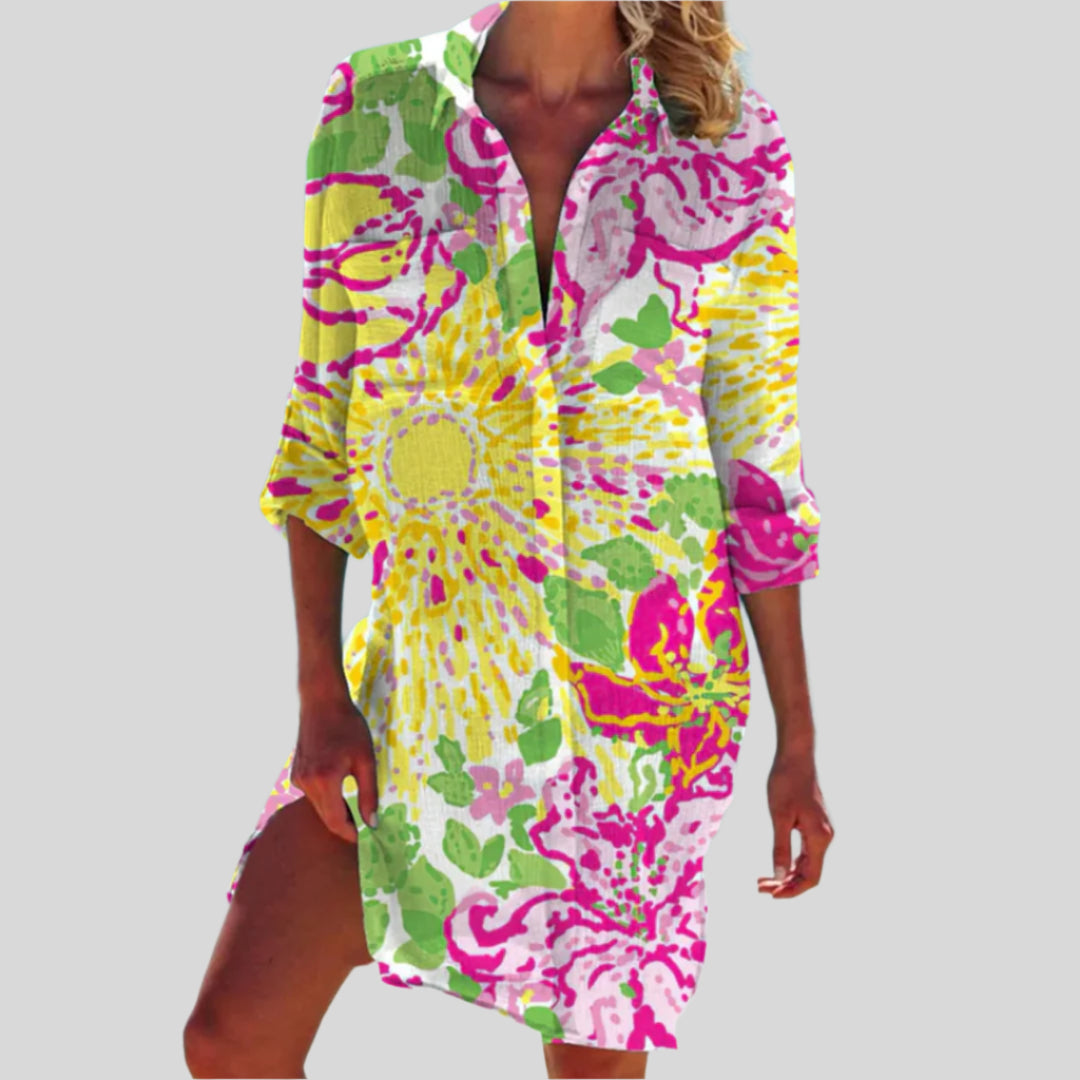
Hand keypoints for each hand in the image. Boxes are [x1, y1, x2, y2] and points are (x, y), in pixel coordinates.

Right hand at [290, 693, 379, 843]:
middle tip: (364, 826)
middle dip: (344, 824)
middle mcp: (306, 782)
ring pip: (318, 806)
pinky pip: (312, 794)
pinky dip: (326, 797)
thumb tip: (372, 822)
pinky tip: (339, 786)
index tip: (363, 839)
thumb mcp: (366, 760)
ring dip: (335, 810)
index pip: (335, 821)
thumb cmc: (348, 727)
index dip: (349, 833)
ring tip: (354, 807)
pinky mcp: (296, 772)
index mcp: (325, 780)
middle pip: (325, 816)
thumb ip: (369, 793)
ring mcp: (298, 777)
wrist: (322, 702)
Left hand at [757, 748, 833, 898]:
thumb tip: (779, 877)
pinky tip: (775, 865)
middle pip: (808, 873)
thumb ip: (780, 848)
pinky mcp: (813, 825)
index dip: (793, 890)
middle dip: (786, 884)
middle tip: (760, 887)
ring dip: (787, 874)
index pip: (811, 877)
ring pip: (806, 864)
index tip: (772, 894)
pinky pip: (804, 852)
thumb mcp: (779, 817)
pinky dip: (790, 862)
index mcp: (819, 837)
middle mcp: (824, 837)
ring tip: (763, 881)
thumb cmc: (786, 783)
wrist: (795, 756)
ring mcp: (820, 831)